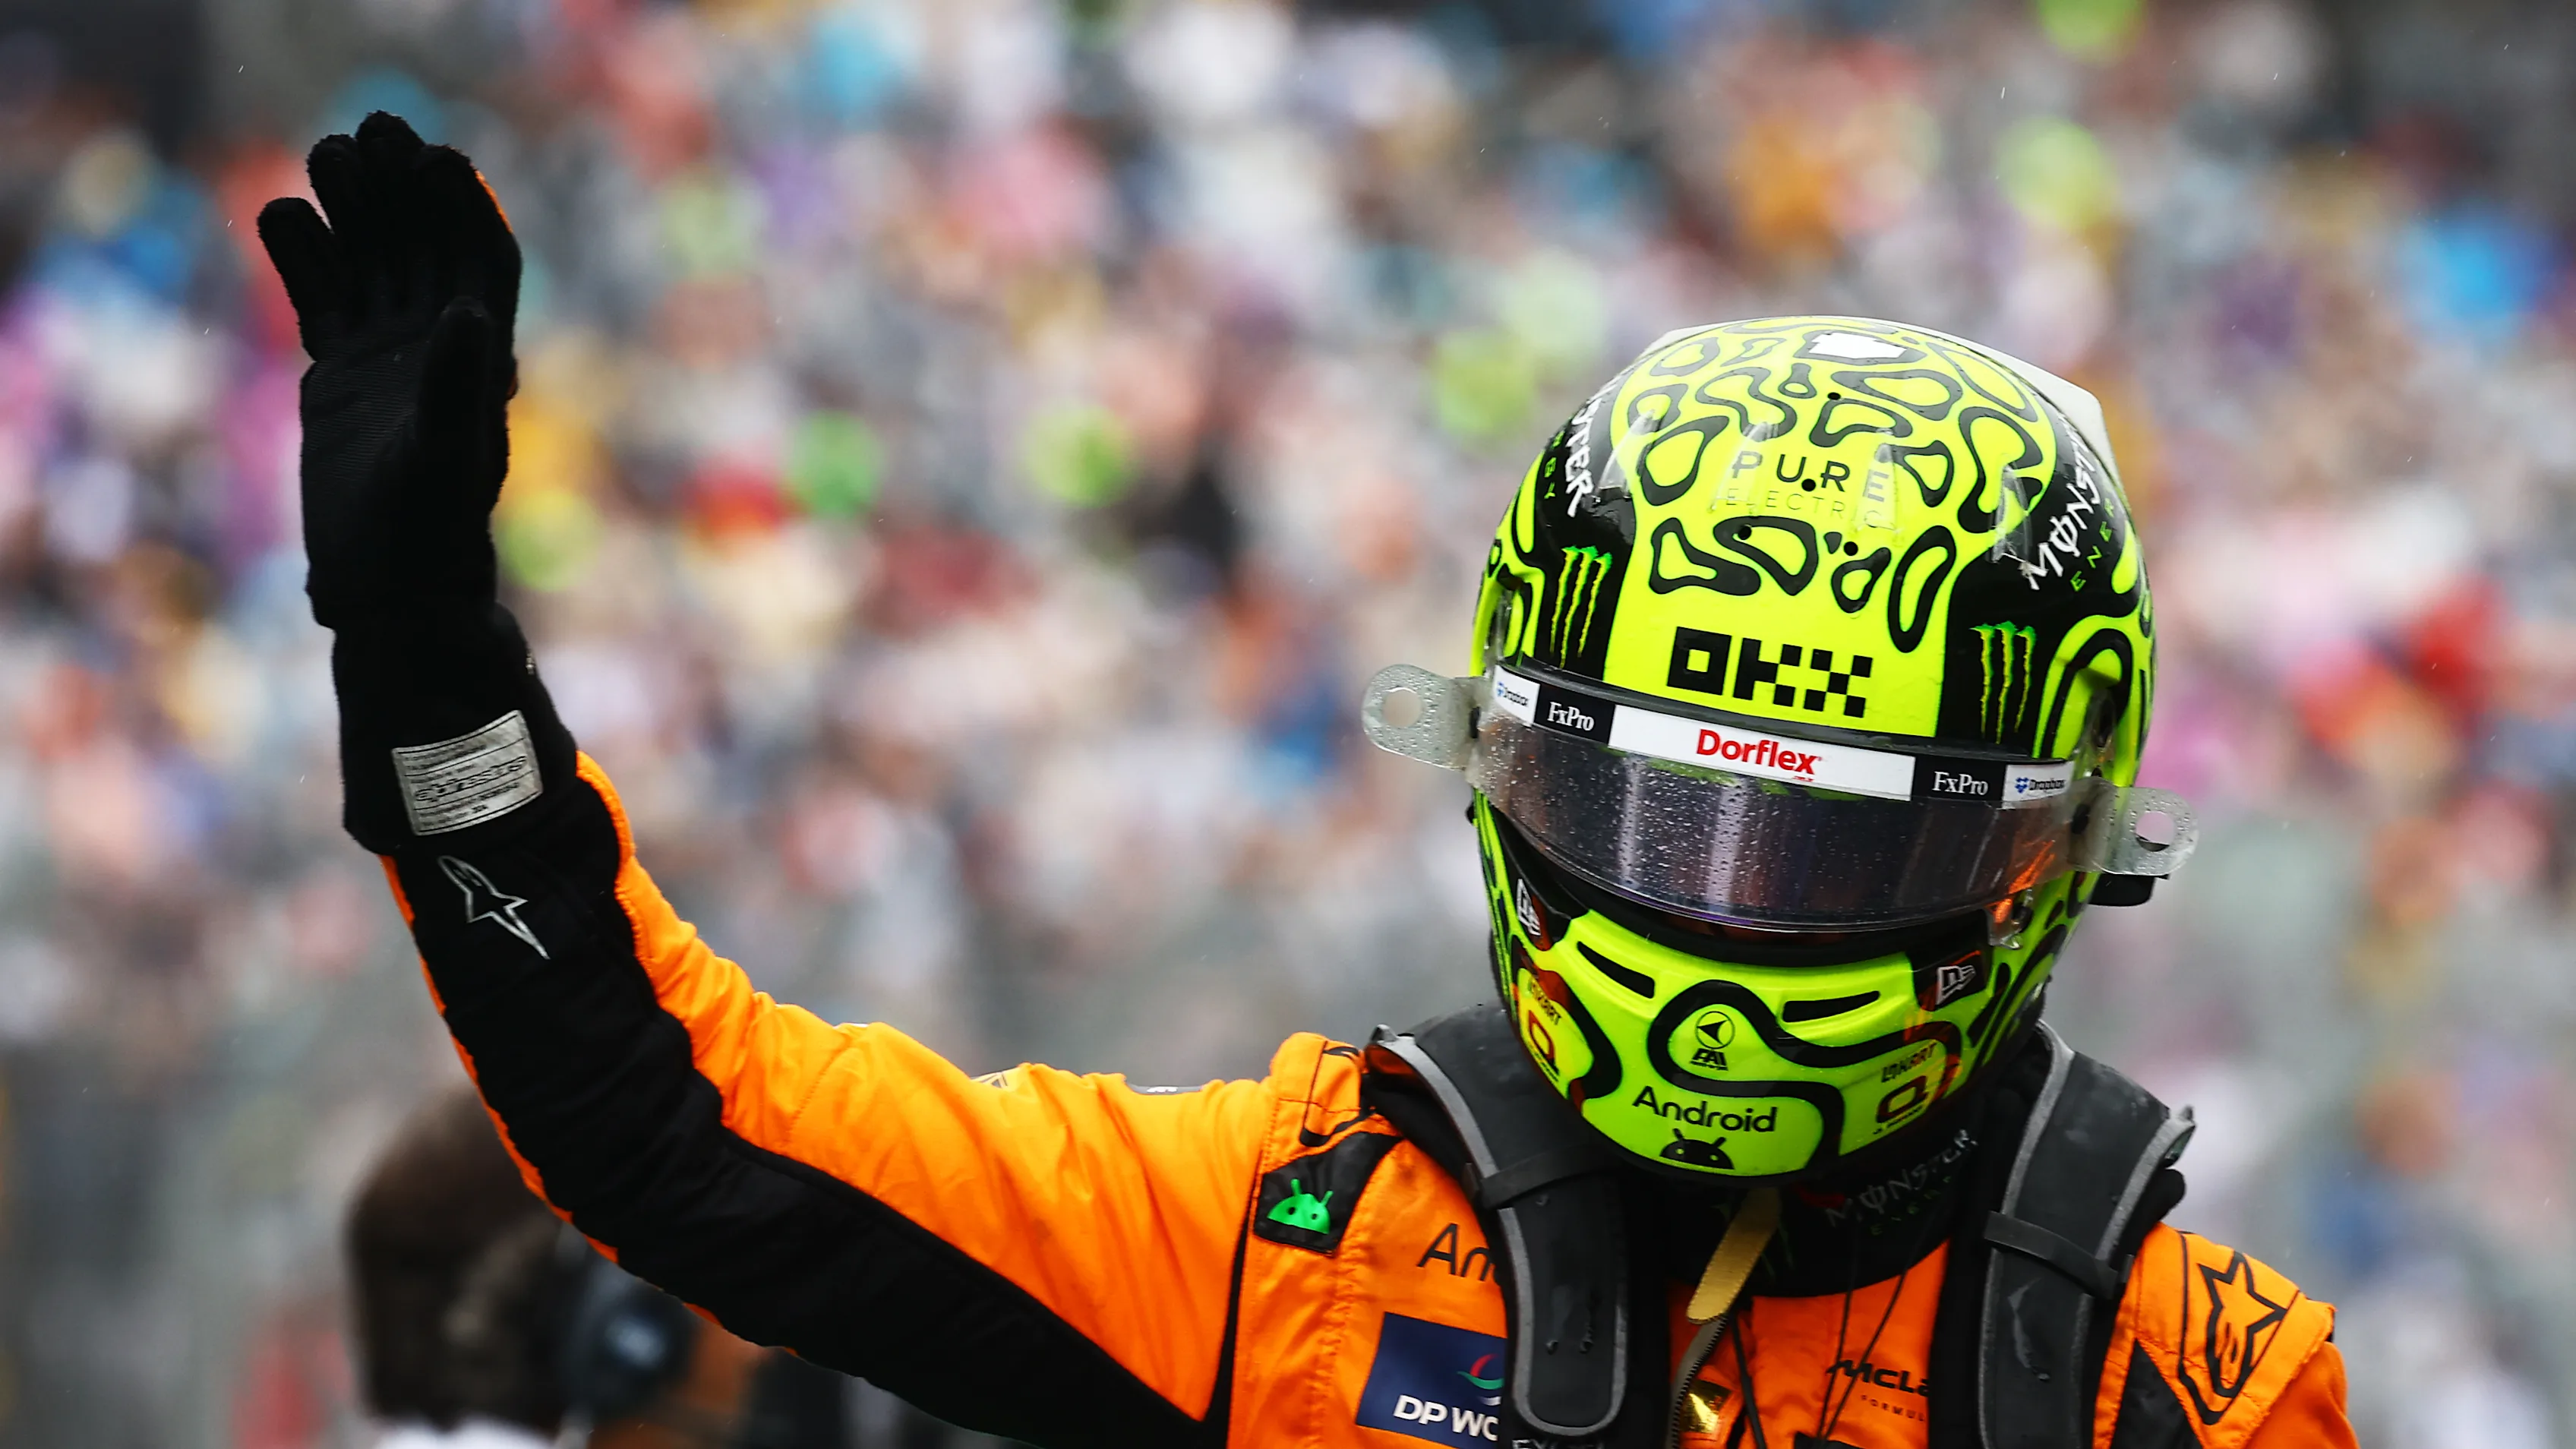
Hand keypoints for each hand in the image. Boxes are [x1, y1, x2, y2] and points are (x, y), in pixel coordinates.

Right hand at [258, 112, 519, 627]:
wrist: (392, 592)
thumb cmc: (429, 536)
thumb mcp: (444, 457)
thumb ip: (457, 386)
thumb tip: (470, 314)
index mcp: (481, 359)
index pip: (481, 263)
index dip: (464, 209)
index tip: (437, 157)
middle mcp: (441, 351)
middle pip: (423, 248)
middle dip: (401, 191)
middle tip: (368, 131)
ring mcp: (388, 360)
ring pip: (371, 264)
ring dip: (352, 211)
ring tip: (322, 155)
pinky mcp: (340, 377)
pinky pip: (323, 299)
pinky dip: (303, 258)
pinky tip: (279, 214)